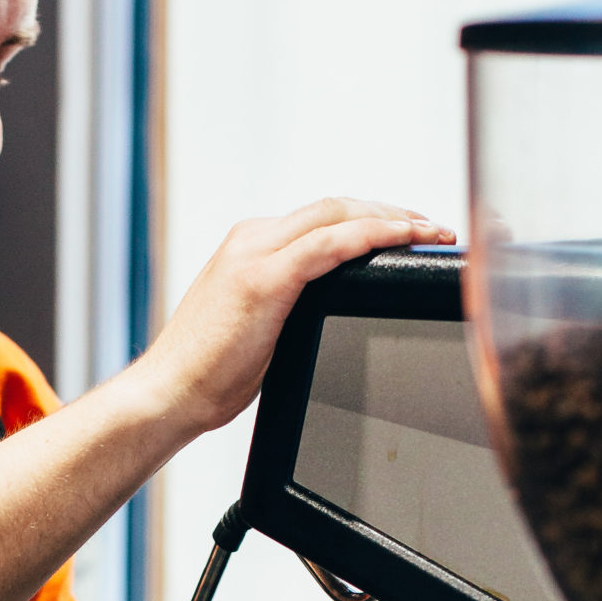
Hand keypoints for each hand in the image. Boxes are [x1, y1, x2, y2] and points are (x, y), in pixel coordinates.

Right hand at [136, 195, 453, 438]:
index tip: (407, 231)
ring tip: (431, 232)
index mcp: (248, 247)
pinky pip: (333, 244)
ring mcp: (255, 254)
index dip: (370, 217)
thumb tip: (327, 311)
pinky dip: (375, 236)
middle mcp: (251, 239)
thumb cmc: (207, 374)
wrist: (168, 394)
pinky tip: (404, 240)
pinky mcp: (264, 279)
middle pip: (336, 206)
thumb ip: (289, 304)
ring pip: (339, 214)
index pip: (321, 217)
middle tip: (432, 227)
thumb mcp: (257, 327)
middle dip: (391, 211)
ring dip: (393, 218)